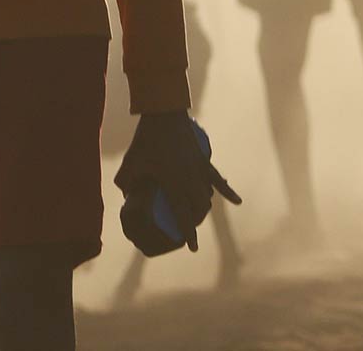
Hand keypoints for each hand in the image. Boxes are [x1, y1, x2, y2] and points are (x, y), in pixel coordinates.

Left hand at [115, 111, 241, 251]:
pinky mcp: (204, 160)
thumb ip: (125, 182)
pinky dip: (228, 191)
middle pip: (198, 208)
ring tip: (198, 216)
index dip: (189, 234)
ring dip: (204, 208)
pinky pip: (218, 179)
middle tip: (188, 230)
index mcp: (173, 183)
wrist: (164, 114)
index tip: (193, 248)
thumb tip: (125, 195)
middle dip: (195, 222)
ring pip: (207, 196)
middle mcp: (189, 179)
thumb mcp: (131, 163)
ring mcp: (199, 170)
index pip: (183, 215)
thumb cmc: (145, 139)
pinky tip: (237, 201)